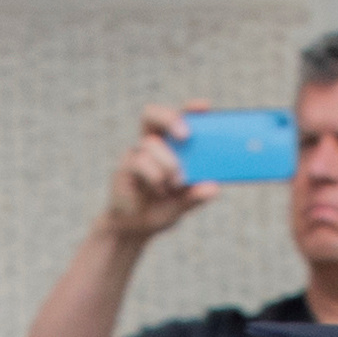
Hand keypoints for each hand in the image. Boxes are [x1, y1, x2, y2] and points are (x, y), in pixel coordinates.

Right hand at [100, 100, 212, 245]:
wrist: (134, 229)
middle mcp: (151, 144)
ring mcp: (135, 155)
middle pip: (152, 115)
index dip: (190, 109)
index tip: (204, 107)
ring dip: (167, 162)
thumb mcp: (183, 204)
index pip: (179, 118)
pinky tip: (159, 191)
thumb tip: (214, 188)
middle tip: (186, 135)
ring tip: (176, 183)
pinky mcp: (123, 169)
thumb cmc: (161, 208)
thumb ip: (196, 195)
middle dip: (170, 118)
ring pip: (149, 144)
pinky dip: (153, 176)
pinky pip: (138, 163)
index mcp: (170, 145)